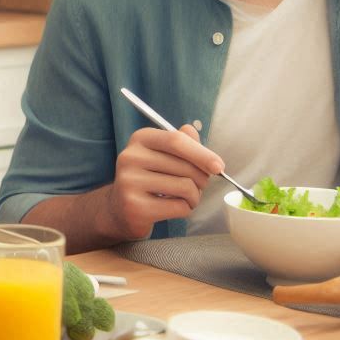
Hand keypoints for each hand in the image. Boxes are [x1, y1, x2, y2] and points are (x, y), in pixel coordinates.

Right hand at [97, 124, 221, 241]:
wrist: (121, 209)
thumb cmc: (150, 179)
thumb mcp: (163, 154)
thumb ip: (181, 141)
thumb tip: (192, 130)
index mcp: (140, 139)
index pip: (176, 140)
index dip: (202, 153)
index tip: (219, 166)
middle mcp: (131, 157)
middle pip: (184, 166)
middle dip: (201, 179)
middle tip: (198, 186)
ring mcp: (130, 182)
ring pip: (185, 187)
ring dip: (195, 196)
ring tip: (187, 198)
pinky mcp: (135, 207)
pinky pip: (178, 207)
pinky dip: (185, 209)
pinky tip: (175, 207)